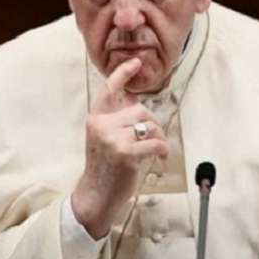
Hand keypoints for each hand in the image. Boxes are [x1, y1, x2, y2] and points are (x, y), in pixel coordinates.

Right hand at [71, 58, 168, 238]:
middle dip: (153, 124)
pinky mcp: (125, 153)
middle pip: (140, 110)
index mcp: (95, 119)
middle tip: (156, 140)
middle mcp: (101, 125)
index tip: (136, 62)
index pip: (109, 89)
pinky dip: (163, 150)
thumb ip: (117, 120)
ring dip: (159, 138)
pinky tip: (161, 158)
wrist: (96, 196)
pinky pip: (155, 142)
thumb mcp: (104, 139)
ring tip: (158, 151)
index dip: (123, 73)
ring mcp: (112, 139)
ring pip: (149, 125)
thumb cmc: (105, 168)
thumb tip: (137, 102)